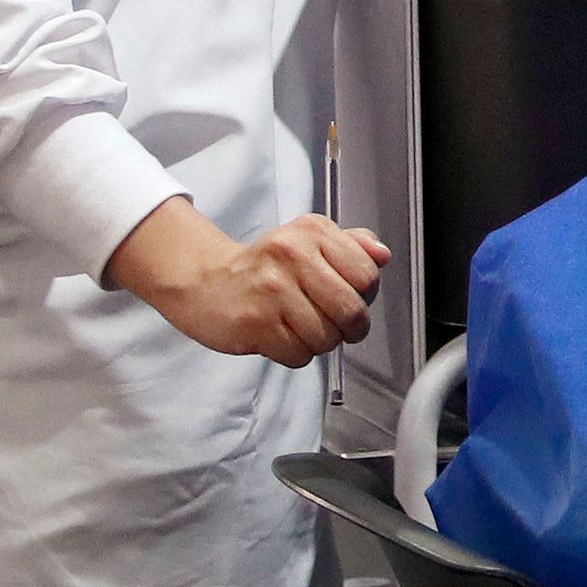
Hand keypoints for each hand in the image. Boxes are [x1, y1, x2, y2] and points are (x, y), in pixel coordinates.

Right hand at [106, 199, 387, 368]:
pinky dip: (296, 354)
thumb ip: (351, 245)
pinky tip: (282, 337)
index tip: (352, 298)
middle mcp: (291, 255)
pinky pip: (299, 355)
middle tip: (339, 327)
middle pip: (351, 310)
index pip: (367, 274)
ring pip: (326, 338)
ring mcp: (271, 290)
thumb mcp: (308, 240)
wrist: (204, 282)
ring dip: (320, 343)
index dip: (365, 296)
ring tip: (302, 329)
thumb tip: (382, 255)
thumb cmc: (263, 266)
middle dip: (351, 328)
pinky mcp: (254, 322)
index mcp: (311, 232)